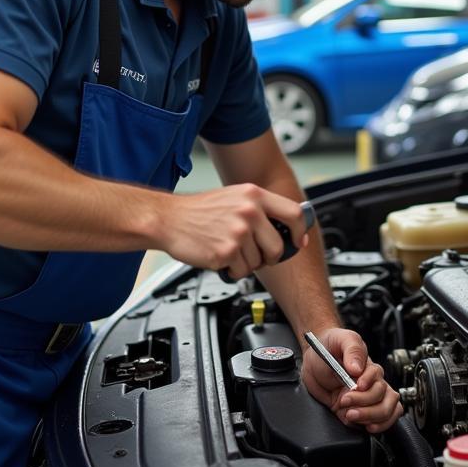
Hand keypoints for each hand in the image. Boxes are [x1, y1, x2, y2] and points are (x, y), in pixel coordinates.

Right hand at [158, 184, 308, 278]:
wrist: (168, 219)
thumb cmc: (200, 211)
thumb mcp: (235, 197)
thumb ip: (261, 208)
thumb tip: (287, 227)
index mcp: (254, 195)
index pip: (294, 214)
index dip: (299, 231)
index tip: (297, 241)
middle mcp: (249, 211)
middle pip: (278, 246)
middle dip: (270, 256)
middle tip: (257, 255)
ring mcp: (238, 232)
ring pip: (259, 262)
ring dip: (246, 262)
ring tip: (229, 249)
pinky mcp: (226, 252)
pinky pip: (242, 271)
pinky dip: (232, 270)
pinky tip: (220, 256)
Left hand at [301, 327, 401, 433]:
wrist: (314, 359)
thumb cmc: (330, 345)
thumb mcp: (340, 339)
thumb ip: (352, 349)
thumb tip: (358, 368)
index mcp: (369, 367)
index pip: (378, 379)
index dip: (368, 384)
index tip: (356, 385)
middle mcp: (372, 383)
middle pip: (385, 398)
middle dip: (365, 403)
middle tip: (345, 401)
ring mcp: (367, 398)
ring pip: (386, 411)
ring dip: (370, 416)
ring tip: (350, 415)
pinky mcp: (359, 410)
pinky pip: (379, 422)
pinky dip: (375, 426)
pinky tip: (362, 424)